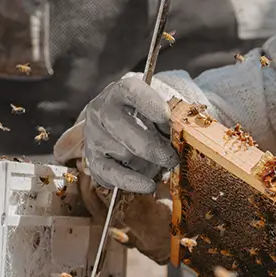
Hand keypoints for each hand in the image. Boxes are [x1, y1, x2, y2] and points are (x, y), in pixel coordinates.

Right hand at [82, 74, 179, 193]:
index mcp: (120, 93)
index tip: (166, 116)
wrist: (118, 131)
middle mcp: (101, 111)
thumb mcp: (157, 113)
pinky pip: (111, 174)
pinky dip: (132, 182)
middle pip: (121, 126)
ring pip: (121, 152)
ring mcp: (94, 136)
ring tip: (161, 165)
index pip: (131, 92)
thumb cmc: (144, 120)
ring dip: (145, 162)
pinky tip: (149, 185)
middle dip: (150, 146)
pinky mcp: (93, 160)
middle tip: (172, 158)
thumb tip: (182, 134)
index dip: (148, 103)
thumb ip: (169, 120)